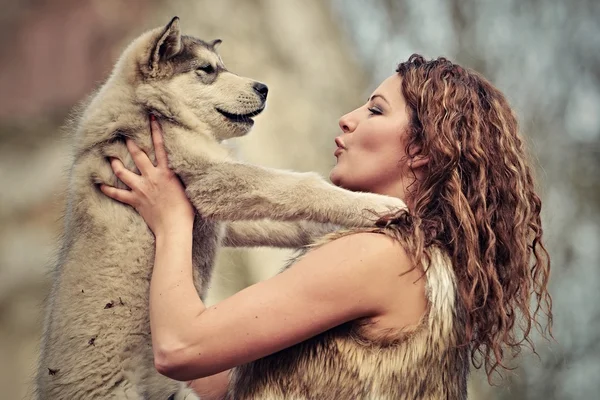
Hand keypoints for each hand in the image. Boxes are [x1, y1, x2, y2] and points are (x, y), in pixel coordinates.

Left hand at [100, 116, 194, 235]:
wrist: (174, 227)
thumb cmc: (186, 210)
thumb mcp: (188, 187)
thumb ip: (183, 175)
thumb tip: (186, 166)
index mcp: (166, 172)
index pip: (160, 147)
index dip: (155, 131)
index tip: (150, 118)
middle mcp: (152, 177)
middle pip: (138, 155)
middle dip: (130, 143)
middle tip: (123, 132)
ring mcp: (141, 188)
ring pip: (124, 172)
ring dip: (116, 163)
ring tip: (110, 156)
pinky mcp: (135, 201)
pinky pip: (118, 194)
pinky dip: (108, 189)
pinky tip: (100, 184)